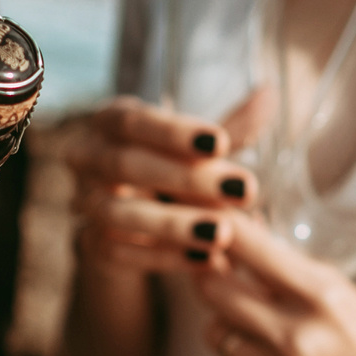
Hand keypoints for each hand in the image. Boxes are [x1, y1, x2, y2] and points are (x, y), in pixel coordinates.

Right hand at [65, 97, 259, 277]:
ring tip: (223, 234)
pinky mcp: (92, 244)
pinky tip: (208, 260)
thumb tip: (270, 94)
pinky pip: (121, 253)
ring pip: (118, 214)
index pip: (133, 121)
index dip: (173, 133)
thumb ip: (232, 127)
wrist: (135, 221)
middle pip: (125, 165)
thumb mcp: (200, 148)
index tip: (221, 143)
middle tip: (243, 191)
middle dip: (185, 180)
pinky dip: (166, 258)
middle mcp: (87, 157)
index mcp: (111, 121)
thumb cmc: (171, 167)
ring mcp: (85, 203)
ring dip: (174, 225)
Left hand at [195, 215, 355, 355]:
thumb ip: (292, 272)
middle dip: (214, 278)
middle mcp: (299, 339)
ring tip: (259, 329)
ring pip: (215, 335)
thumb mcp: (348, 297)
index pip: (247, 247)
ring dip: (229, 326)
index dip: (220, 229)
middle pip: (214, 291)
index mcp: (325, 297)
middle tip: (223, 276)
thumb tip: (240, 235)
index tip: (211, 223)